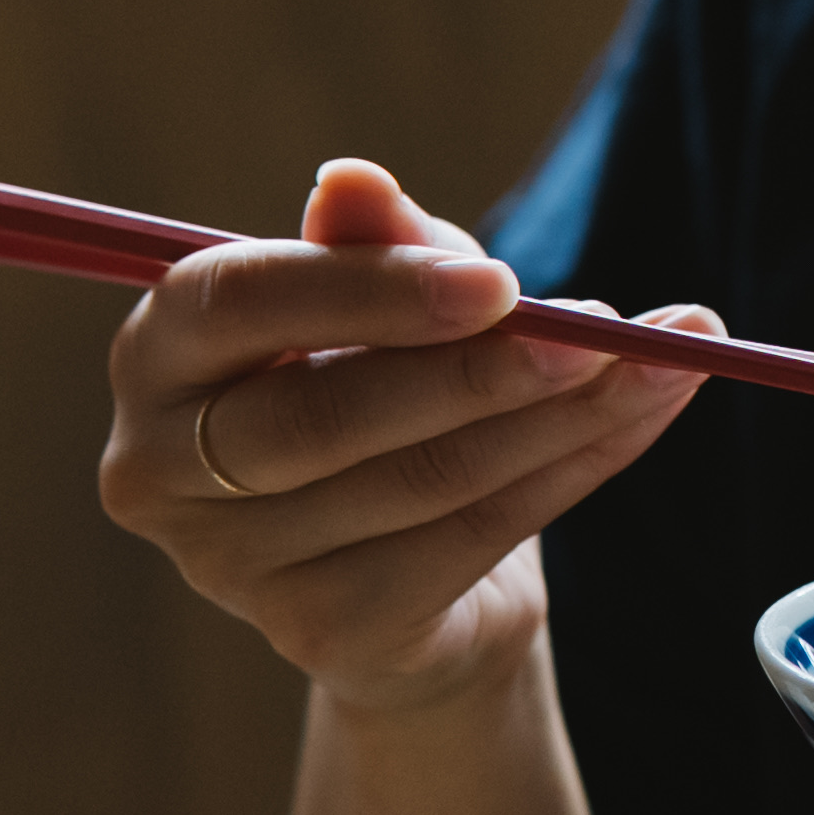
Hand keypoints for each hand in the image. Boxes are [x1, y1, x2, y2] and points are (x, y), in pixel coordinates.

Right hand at [97, 160, 713, 713]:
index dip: (367, 289)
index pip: (233, 306)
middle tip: (599, 330)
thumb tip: (352, 180)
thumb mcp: (380, 301)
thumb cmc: (376, 393)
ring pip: (418, 481)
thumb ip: (369, 242)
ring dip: (558, 415)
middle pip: (323, 419)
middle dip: (474, 371)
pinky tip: (645, 415)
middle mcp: (158, 471)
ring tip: (660, 359)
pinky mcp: (320, 634)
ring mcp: (232, 570)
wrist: (409, 579)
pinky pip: (468, 541)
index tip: (498, 279)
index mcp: (153, 358)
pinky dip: (574, 471)